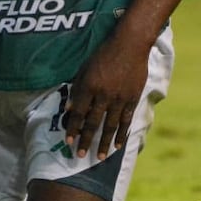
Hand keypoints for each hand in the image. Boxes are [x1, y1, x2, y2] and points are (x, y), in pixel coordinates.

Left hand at [61, 40, 150, 159]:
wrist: (130, 44)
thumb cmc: (104, 53)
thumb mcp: (85, 67)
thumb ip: (77, 88)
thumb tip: (68, 109)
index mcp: (89, 86)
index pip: (78, 113)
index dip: (72, 128)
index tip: (68, 141)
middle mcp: (103, 94)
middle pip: (93, 123)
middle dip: (85, 140)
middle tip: (79, 155)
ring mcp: (119, 98)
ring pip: (110, 125)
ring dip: (104, 143)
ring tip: (100, 157)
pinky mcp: (132, 98)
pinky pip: (126, 120)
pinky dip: (121, 134)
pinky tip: (117, 145)